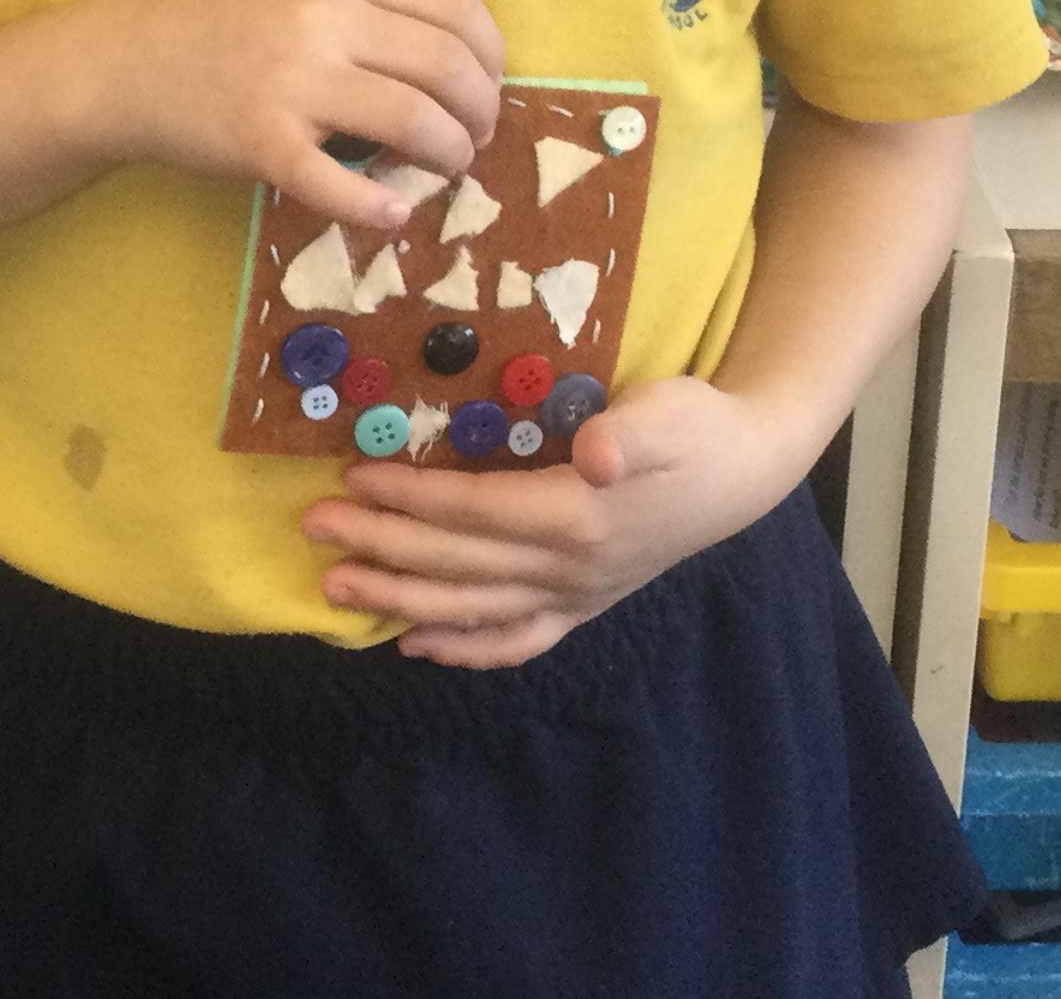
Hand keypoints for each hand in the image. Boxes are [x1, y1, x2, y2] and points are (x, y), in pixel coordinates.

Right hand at [77, 0, 504, 231]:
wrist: (123, 61)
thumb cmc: (217, 21)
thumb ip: (368, 2)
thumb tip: (458, 54)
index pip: (455, 3)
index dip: (493, 52)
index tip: (491, 82)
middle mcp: (322, 14)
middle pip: (446, 66)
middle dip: (481, 112)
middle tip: (476, 138)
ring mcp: (291, 78)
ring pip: (413, 121)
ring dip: (449, 155)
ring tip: (446, 169)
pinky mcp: (262, 140)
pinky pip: (341, 183)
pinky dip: (380, 207)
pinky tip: (393, 215)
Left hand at [298, 375, 808, 666]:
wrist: (747, 471)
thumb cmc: (697, 428)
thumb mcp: (672, 411)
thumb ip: (631, 432)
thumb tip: (596, 453)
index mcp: (580, 516)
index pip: (474, 511)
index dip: (411, 498)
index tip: (351, 478)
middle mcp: (570, 568)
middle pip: (458, 563)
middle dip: (381, 547)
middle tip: (313, 527)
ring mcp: (574, 596)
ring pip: (471, 608)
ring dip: (399, 600)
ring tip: (335, 587)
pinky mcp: (582, 607)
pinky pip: (514, 640)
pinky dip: (462, 648)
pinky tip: (414, 645)